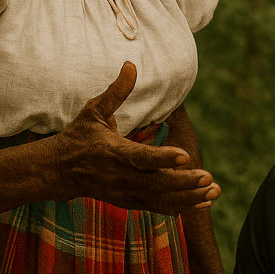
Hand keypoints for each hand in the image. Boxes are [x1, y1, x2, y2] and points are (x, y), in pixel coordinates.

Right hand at [53, 62, 220, 213]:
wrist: (60, 171)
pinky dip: (181, 206)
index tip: (185, 155)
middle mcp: (122, 177)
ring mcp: (127, 193)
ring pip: (160, 200)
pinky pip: (158, 208)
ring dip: (189, 198)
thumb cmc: (79, 136)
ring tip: (214, 192)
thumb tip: (132, 65)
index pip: (141, 158)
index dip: (163, 158)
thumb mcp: (94, 110)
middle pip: (156, 184)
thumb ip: (116, 91)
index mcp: (114, 153)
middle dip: (184, 183)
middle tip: (209, 179)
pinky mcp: (131, 202)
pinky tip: (203, 202)